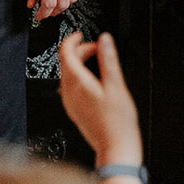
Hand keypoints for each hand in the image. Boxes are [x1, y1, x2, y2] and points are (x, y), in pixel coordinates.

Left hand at [57, 31, 141, 168]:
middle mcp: (68, 92)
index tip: (81, 35)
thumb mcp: (117, 86)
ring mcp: (70, 102)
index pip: (65, 53)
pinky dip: (80, 77)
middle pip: (66, 62)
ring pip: (68, 75)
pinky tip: (95, 81)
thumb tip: (105, 40)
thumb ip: (109, 60)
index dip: (72, 40)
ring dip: (80, 64)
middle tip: (98, 49)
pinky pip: (71, 87)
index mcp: (77, 83)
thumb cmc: (118, 123)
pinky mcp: (74, 110)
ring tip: (99, 63)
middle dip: (80, 51)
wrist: (116, 149)